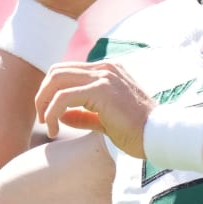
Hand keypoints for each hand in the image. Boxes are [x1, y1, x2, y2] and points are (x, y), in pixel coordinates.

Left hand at [35, 60, 154, 157]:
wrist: (159, 135)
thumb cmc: (137, 131)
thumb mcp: (106, 120)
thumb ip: (84, 114)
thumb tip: (60, 116)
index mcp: (108, 71)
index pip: (67, 71)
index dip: (51, 92)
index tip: (49, 115)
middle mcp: (105, 68)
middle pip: (56, 71)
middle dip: (43, 95)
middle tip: (43, 119)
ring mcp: (103, 76)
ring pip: (56, 81)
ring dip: (44, 104)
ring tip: (47, 126)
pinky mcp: (101, 90)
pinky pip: (63, 97)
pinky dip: (52, 113)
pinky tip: (55, 130)